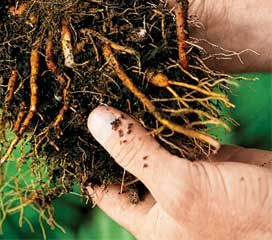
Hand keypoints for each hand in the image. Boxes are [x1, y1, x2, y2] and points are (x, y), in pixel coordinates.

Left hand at [86, 105, 271, 239]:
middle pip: (123, 160)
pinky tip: (146, 93)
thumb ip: (135, 153)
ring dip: (134, 120)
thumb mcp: (180, 187)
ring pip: (147, 143)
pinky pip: (173, 134)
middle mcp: (159, 196)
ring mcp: (180, 174)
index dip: (84, 159)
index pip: (101, 187)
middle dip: (109, 133)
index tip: (67, 126)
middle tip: (89, 98)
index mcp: (147, 219)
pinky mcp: (201, 157)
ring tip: (110, 88)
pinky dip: (162, 116)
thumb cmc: (239, 216)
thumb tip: (94, 120)